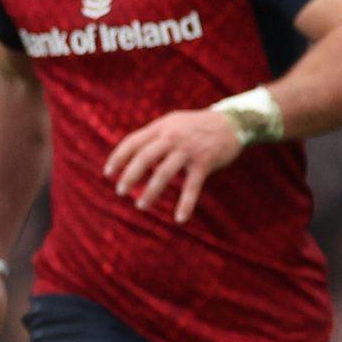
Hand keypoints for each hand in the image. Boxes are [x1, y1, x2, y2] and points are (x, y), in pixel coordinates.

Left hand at [103, 108, 247, 222]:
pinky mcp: (204, 162)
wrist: (233, 123)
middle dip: (129, 176)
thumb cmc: (199, 126)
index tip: (108, 173)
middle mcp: (172, 136)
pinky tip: (180, 218)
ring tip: (141, 205)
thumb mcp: (174, 124)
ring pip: (163, 173)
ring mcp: (188, 150)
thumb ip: (156, 137)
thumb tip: (136, 157)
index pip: (133, 142)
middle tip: (121, 191)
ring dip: (150, 191)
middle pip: (144, 157)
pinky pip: (192, 186)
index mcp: (162, 126)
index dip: (118, 158)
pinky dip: (186, 204)